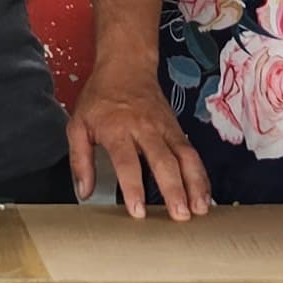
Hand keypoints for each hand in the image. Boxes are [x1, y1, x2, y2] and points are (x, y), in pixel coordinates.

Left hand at [66, 71, 209, 220]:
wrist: (126, 66)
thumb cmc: (100, 97)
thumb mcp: (78, 125)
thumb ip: (80, 160)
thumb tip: (84, 191)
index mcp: (118, 129)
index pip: (128, 162)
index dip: (133, 187)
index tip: (138, 211)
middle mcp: (145, 129)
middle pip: (164, 161)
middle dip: (174, 190)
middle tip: (180, 215)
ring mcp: (165, 128)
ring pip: (186, 157)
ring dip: (195, 184)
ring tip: (199, 210)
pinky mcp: (178, 129)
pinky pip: (192, 153)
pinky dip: (200, 175)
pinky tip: (204, 195)